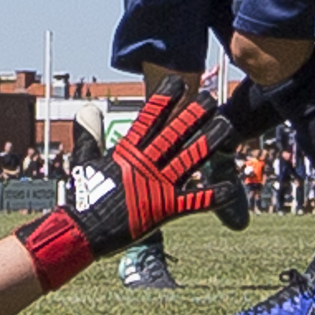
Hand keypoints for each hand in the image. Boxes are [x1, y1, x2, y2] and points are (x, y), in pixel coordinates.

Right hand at [25, 91, 241, 289]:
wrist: (83, 232)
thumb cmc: (83, 198)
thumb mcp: (84, 162)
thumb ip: (89, 135)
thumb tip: (87, 109)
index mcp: (128, 152)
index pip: (150, 118)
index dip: (165, 99)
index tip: (178, 82)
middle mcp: (146, 164)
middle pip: (175, 133)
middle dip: (194, 114)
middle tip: (210, 98)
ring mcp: (158, 186)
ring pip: (190, 159)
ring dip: (210, 142)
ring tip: (226, 126)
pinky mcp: (165, 210)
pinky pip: (194, 201)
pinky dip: (212, 195)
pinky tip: (230, 187)